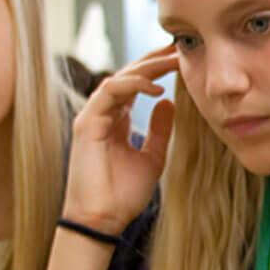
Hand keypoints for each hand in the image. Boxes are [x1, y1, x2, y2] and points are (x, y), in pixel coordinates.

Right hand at [63, 46, 177, 232]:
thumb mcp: (152, 157)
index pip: (136, 85)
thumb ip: (159, 130)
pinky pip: (110, 93)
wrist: (102, 220)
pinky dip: (133, 86)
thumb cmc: (123, 195)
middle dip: (154, 59)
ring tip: (173, 62)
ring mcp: (93, 116)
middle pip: (128, 75)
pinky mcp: (87, 123)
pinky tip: (156, 88)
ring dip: (147, 68)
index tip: (182, 60)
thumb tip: (168, 102)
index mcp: (116, 120)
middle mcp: (103, 114)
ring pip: (119, 79)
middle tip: (179, 48)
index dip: (157, 69)